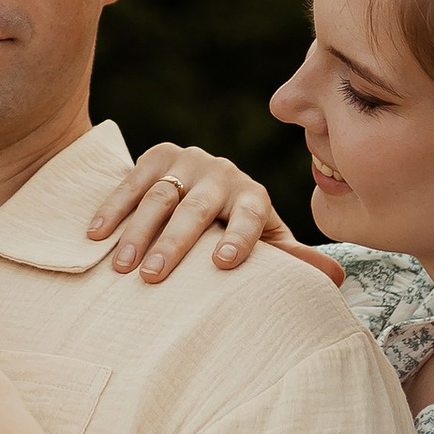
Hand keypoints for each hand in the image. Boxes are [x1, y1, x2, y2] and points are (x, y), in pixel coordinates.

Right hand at [90, 140, 282, 279]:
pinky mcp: (157, 157)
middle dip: (174, 244)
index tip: (225, 264)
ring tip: (122, 267)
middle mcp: (222, 173)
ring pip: (160, 197)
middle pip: (197, 209)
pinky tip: (96, 236)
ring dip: (137, 232)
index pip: (250, 215)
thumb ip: (293, 259)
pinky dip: (112, 209)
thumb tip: (337, 277)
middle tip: (152, 277)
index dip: (240, 237)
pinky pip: (131, 183)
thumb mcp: (267, 241)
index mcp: (252, 196)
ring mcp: (188, 162)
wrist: (209, 184)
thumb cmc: (238, 228)